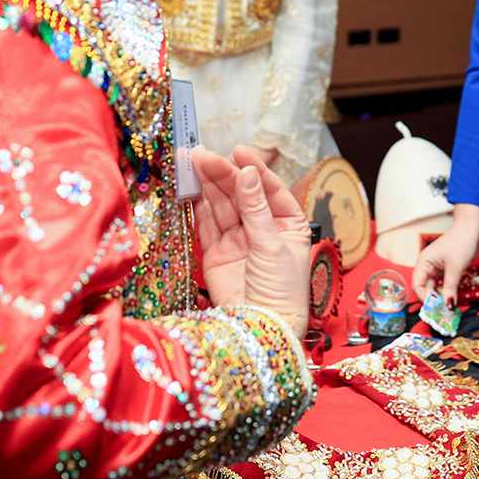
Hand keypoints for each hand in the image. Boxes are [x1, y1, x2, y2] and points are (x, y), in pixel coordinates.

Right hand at [193, 146, 310, 334]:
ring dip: (208, 186)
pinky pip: (206, 226)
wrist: (263, 328)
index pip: (270, 188)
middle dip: (223, 174)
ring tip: (192, 163)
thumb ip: (255, 207)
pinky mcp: (217, 255)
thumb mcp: (272, 243)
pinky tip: (190, 188)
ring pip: (222, 207)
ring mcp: (239, 241)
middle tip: (201, 155)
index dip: (253, 169)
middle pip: (241, 194)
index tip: (237, 150)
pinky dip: (197, 208)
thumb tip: (246, 172)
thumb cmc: (281, 289)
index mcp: (289, 223)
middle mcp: (263, 229)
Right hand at [412, 204, 478, 306]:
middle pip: (425, 287)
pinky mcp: (445, 268)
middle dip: (433, 300)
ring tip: (448, 307)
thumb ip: (450, 288)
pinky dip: (446, 291)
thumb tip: (448, 306)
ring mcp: (436, 267)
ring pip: (434, 286)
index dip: (424, 298)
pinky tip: (452, 298)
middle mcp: (427, 265)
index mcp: (423, 262)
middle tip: (442, 312)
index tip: (435, 308)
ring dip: (440, 296)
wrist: (472, 228)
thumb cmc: (461, 242)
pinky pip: (442, 283)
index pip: (417, 285)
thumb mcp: (455, 268)